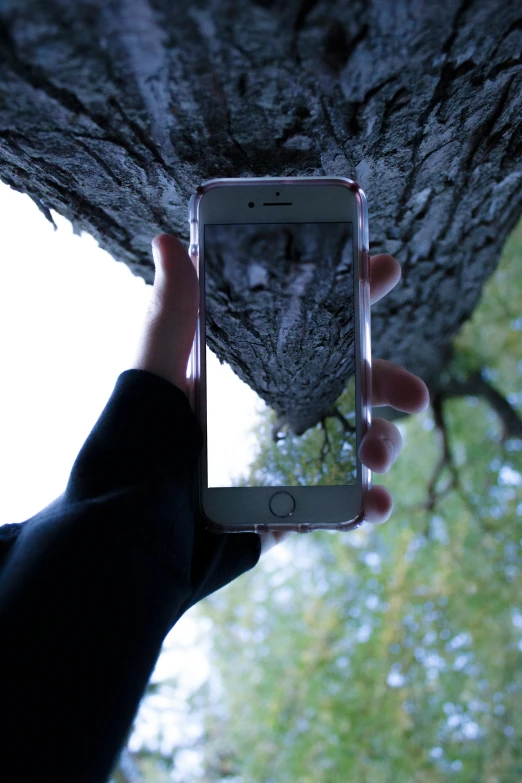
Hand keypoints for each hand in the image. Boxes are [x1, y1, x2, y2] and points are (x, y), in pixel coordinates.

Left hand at [133, 234, 428, 543]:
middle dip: (390, 383)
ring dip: (382, 444)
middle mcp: (278, 411)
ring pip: (356, 444)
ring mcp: (290, 459)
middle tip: (414, 394)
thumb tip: (167, 242)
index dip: (351, 293)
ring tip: (375, 452)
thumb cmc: (142, 437)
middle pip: (351, 387)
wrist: (137, 521)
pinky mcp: (291, 504)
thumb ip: (171, 312)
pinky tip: (373, 502)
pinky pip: (340, 502)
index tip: (383, 270)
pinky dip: (365, 505)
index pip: (312, 325)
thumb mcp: (157, 368)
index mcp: (255, 371)